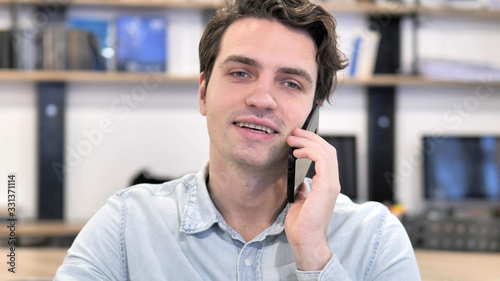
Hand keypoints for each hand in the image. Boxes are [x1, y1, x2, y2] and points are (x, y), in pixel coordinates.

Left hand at [285, 128, 340, 270]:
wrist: (305, 241)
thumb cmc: (302, 225)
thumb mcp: (300, 201)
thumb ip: (303, 189)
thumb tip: (300, 180)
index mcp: (327, 185)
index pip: (326, 157)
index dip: (313, 144)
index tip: (298, 138)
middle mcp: (333, 182)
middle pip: (328, 150)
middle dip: (311, 137)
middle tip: (294, 132)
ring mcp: (331, 184)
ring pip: (326, 151)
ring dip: (308, 141)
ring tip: (292, 138)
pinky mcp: (326, 186)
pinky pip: (321, 160)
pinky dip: (309, 151)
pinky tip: (296, 152)